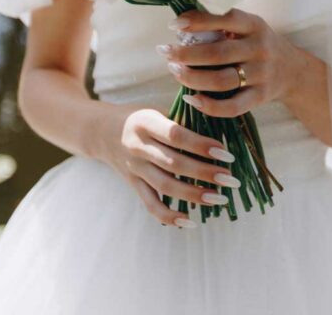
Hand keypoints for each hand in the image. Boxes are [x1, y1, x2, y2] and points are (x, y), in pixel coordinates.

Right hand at [98, 108, 240, 227]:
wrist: (101, 131)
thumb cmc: (141, 118)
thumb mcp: (158, 110)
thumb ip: (182, 119)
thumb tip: (220, 131)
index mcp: (146, 123)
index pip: (176, 135)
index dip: (201, 145)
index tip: (226, 153)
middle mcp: (138, 146)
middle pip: (174, 163)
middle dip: (205, 173)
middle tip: (230, 179)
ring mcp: (135, 168)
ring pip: (165, 186)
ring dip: (194, 195)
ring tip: (219, 199)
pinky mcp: (133, 184)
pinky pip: (150, 204)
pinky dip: (168, 216)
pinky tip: (190, 221)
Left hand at [157, 9, 305, 117]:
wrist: (293, 71)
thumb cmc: (258, 45)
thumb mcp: (248, 28)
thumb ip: (222, 26)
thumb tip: (181, 25)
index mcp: (254, 25)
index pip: (225, 19)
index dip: (197, 22)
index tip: (174, 25)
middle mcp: (259, 49)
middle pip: (218, 53)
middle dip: (186, 54)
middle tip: (165, 52)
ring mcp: (261, 75)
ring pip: (222, 80)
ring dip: (193, 78)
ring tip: (174, 71)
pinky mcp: (260, 97)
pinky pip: (232, 106)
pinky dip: (209, 105)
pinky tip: (191, 99)